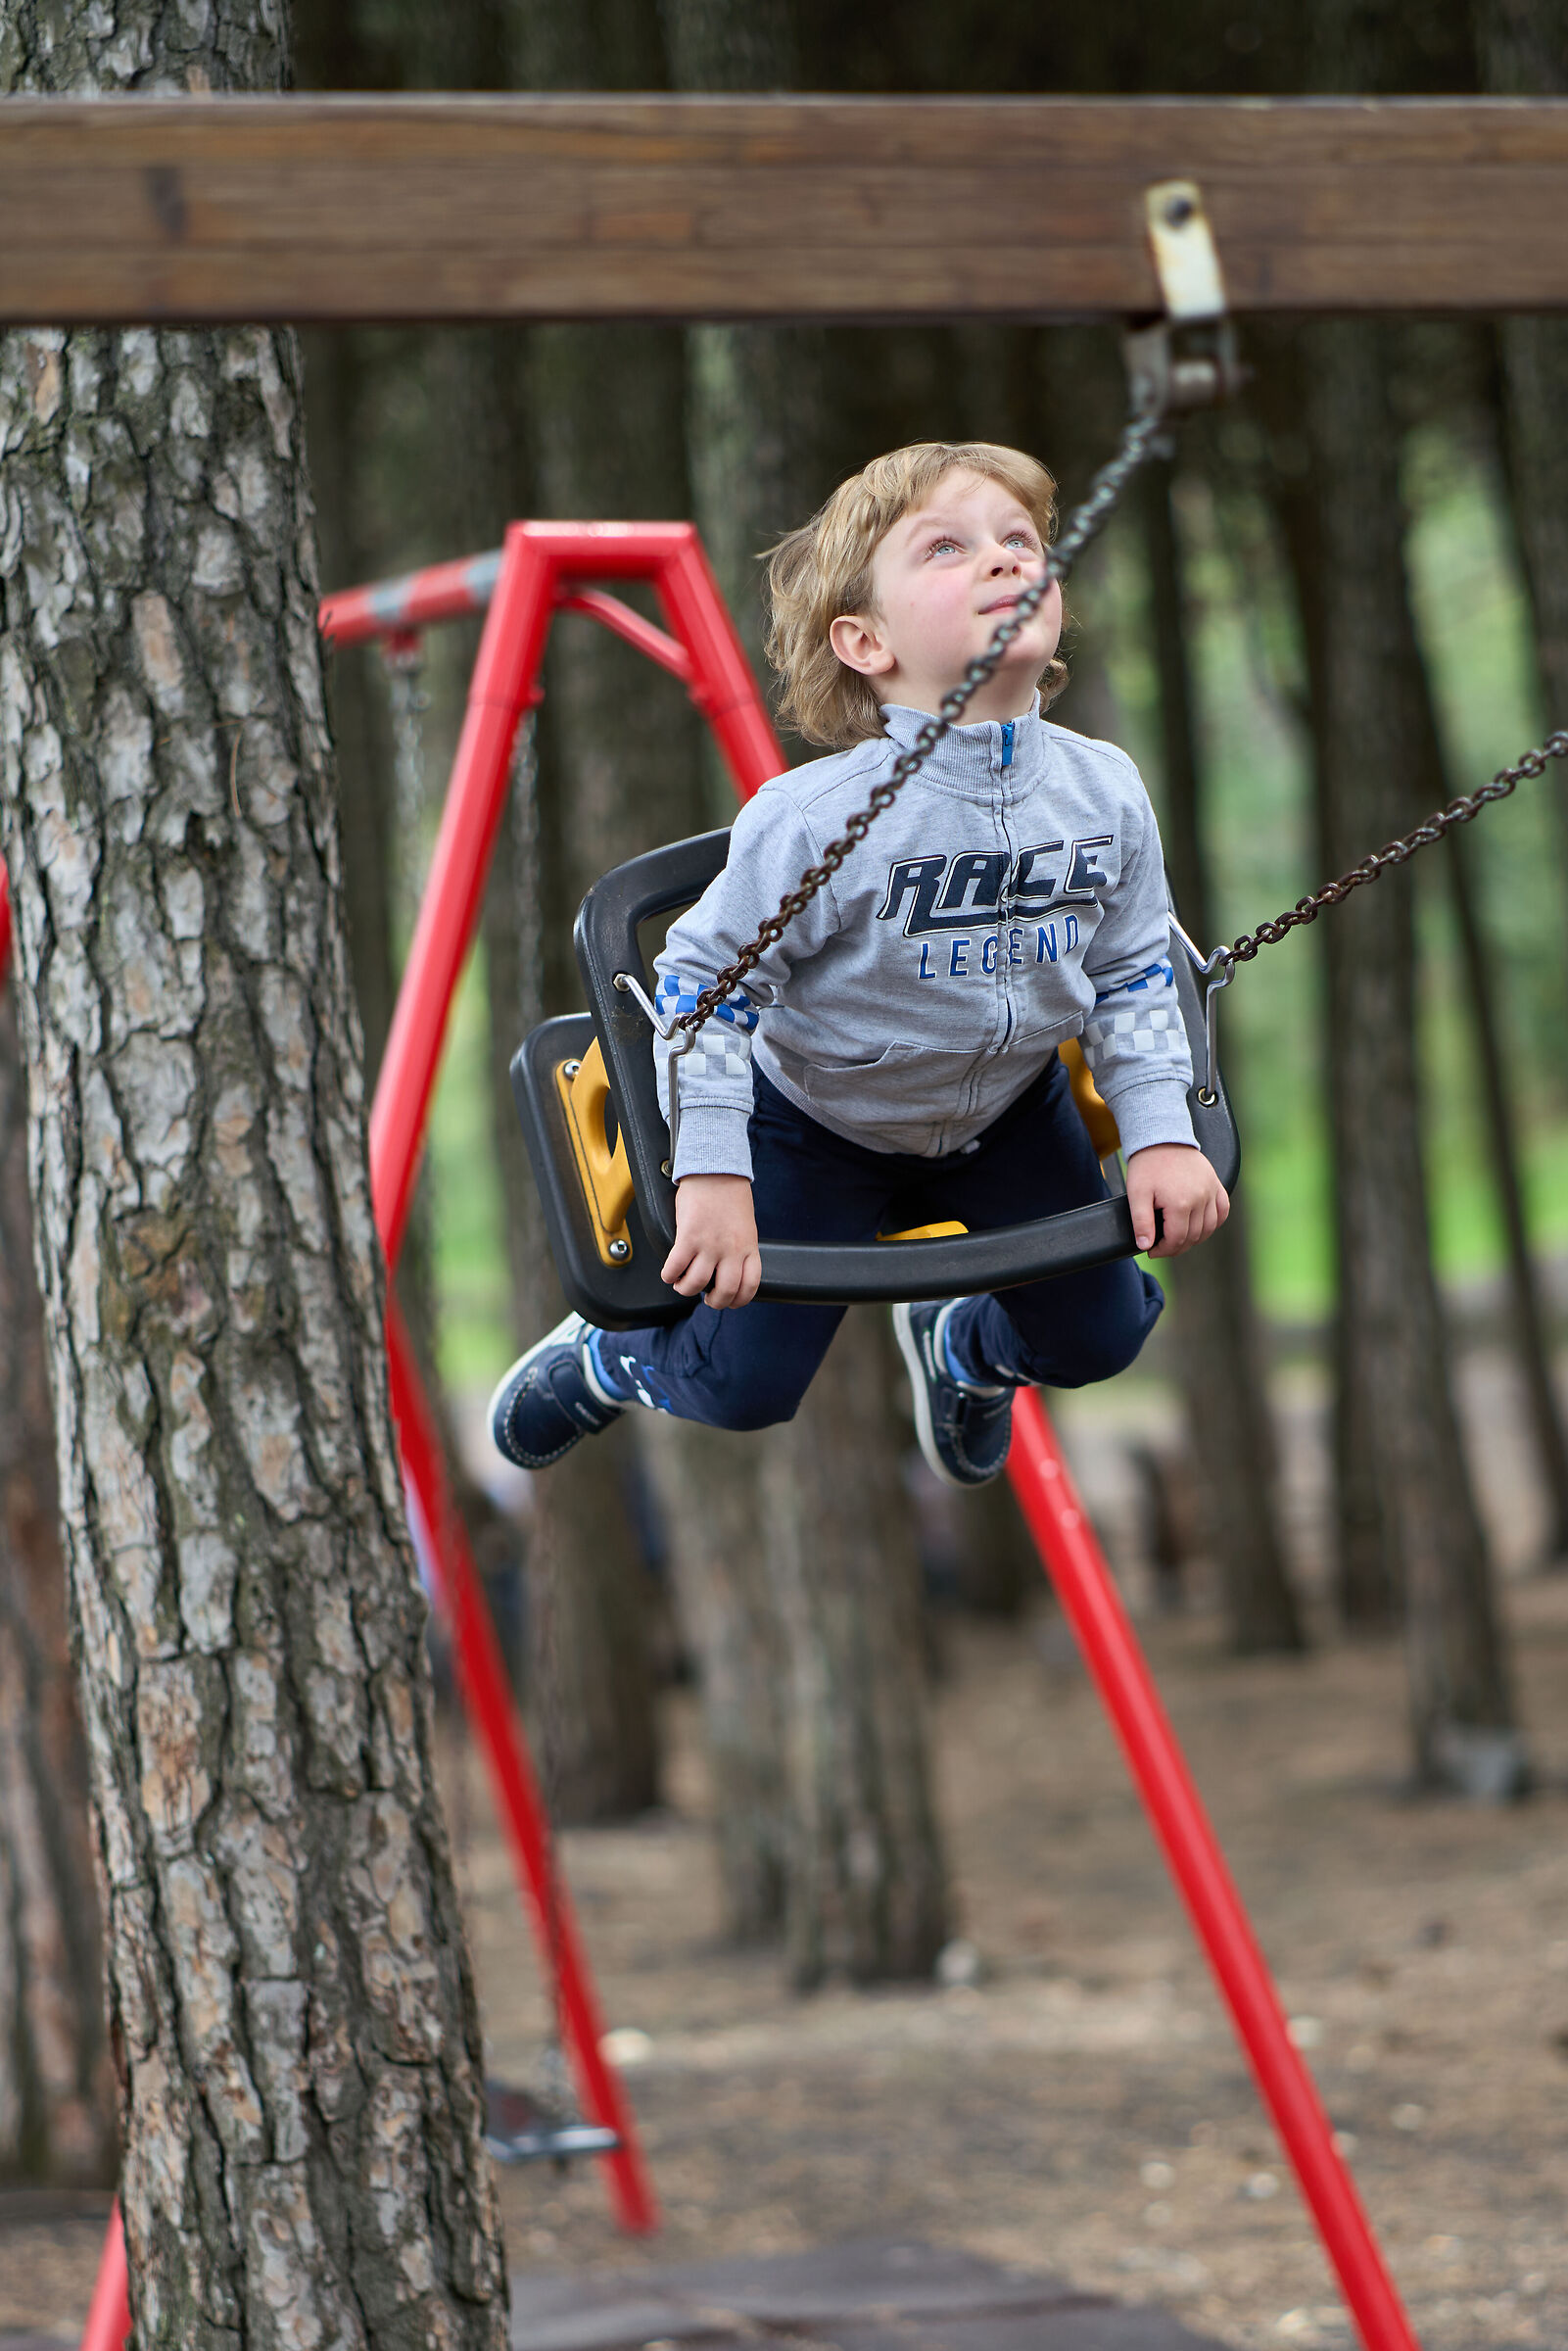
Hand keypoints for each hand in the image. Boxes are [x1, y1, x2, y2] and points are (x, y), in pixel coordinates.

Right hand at [661, 1174, 761, 1307]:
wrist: (715, 1169)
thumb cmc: (729, 1193)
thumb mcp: (745, 1225)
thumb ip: (739, 1247)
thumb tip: (726, 1267)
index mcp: (748, 1246)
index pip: (751, 1285)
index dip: (739, 1300)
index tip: (730, 1301)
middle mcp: (731, 1249)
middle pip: (726, 1291)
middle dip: (715, 1302)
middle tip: (706, 1298)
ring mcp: (710, 1244)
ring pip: (697, 1283)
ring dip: (686, 1289)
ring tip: (682, 1284)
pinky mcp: (688, 1236)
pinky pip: (676, 1267)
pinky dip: (669, 1275)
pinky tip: (669, 1273)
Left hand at [1125, 1144, 1229, 1258]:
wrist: (1162, 1137)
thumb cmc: (1148, 1164)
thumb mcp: (1137, 1193)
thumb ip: (1141, 1222)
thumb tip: (1145, 1245)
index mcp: (1181, 1203)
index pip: (1176, 1240)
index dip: (1163, 1250)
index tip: (1152, 1251)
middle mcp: (1201, 1199)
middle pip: (1193, 1236)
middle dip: (1176, 1247)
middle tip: (1162, 1246)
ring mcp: (1211, 1191)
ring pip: (1209, 1227)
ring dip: (1195, 1238)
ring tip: (1178, 1238)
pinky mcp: (1216, 1184)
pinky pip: (1223, 1210)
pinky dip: (1214, 1222)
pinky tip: (1201, 1226)